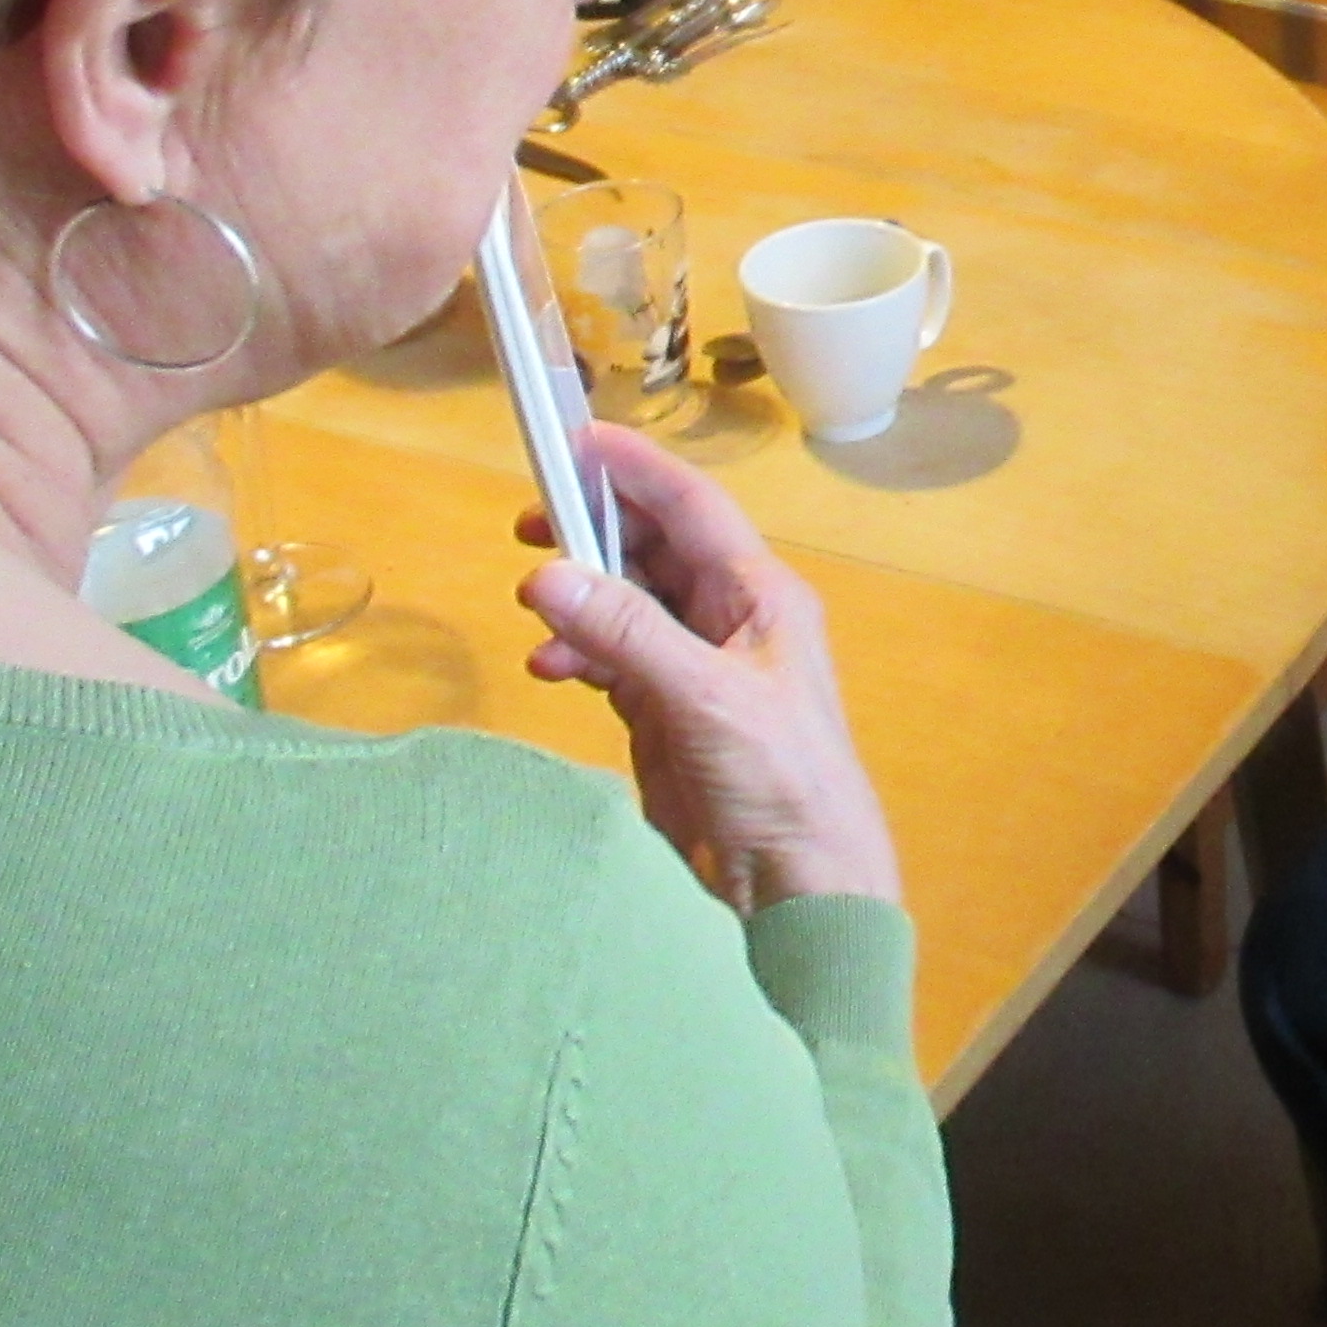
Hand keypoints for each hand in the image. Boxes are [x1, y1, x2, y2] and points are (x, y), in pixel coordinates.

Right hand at [515, 419, 900, 909]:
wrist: (798, 886)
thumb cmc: (781, 781)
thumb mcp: (703, 697)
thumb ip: (626, 633)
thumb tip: (547, 573)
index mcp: (761, 596)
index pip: (692, 507)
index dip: (635, 469)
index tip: (572, 440)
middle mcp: (730, 620)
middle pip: (653, 548)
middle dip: (594, 530)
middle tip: (529, 522)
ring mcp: (696, 668)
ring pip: (627, 604)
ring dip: (580, 598)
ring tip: (532, 601)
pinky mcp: (666, 715)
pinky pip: (612, 660)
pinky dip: (578, 654)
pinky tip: (549, 666)